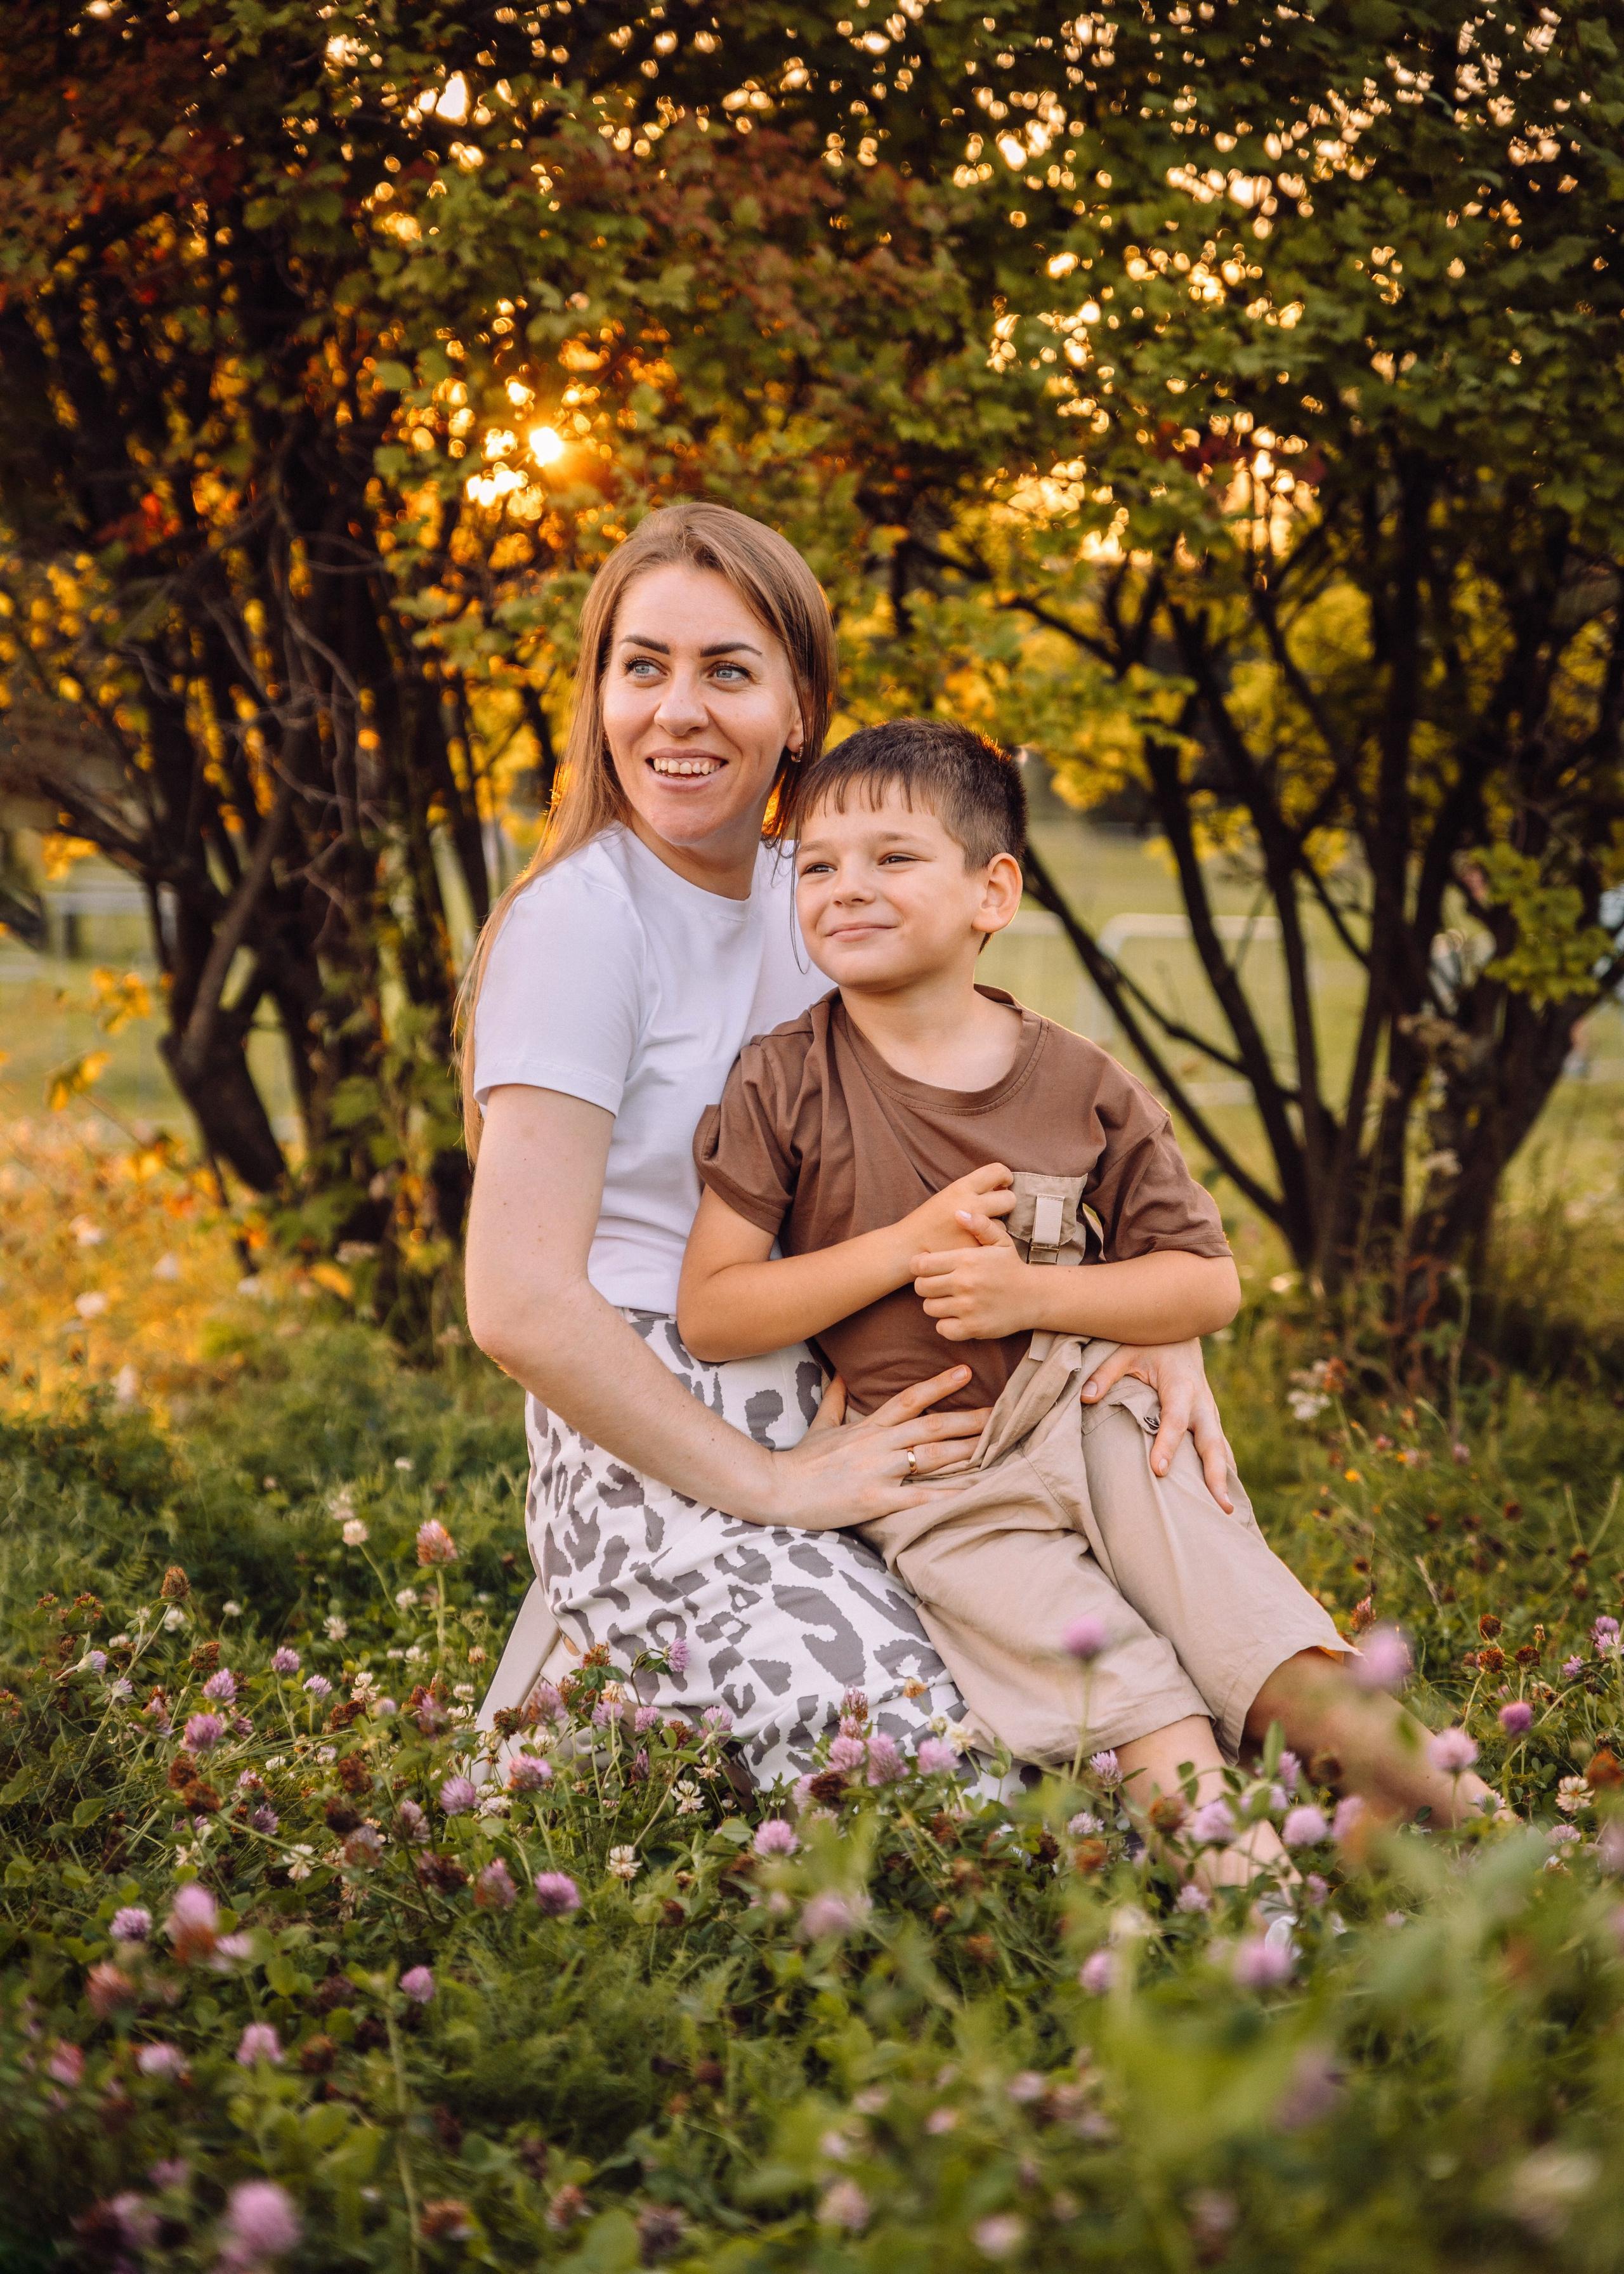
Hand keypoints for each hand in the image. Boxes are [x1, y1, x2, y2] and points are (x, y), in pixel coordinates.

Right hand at [766, 1366, 991, 1529]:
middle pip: (930, 1426)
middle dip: (967, 1419)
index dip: (938, 1385)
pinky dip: (942, 1496)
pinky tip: (967, 1494)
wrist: (777, 1488)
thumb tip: (840, 1371)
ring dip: (964, 1451)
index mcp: (868, 1427)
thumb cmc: (801, 1461)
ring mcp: (877, 1471)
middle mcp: (877, 1444)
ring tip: (994, 1445)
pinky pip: (914, 1497)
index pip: (909, 1399)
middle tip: (1000, 1412)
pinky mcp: (873, 1499)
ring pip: (929, 1456)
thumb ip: (834, 1398)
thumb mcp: (820, 1425)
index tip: (965, 1372)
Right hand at [896, 1163, 1014, 1267]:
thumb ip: (972, 1190)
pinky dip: (984, 1243)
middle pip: (1009, 1198)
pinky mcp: (976, 1248)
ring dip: (993, 1226)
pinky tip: (971, 1243)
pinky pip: (992, 1243)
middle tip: (995, 1208)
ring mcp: (975, 1228)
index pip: (998, 1171)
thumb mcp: (947, 1195)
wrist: (908, 1248)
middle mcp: (971, 1205)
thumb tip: (999, 1185)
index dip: (1005, 1177)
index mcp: (961, 1188)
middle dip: (1005, 1202)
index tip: (1002, 1184)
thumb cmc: (927, 1221)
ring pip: (1003, 1223)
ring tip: (975, 1230)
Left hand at [910, 1203, 1037, 1341]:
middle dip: (926, 1285)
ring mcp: (968, 1307)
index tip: (928, 1268)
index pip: (921, 1265)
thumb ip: (979, 1225)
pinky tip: (956, 1316)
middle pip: (921, 1287)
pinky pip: (942, 1328)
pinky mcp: (972, 1327)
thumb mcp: (1000, 1241)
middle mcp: (964, 1283)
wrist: (1035, 1296)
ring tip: (948, 1299)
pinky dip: (946, 1324)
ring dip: (936, 1304)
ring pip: (929, 1308)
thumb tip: (958, 1213)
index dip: (920, 1266)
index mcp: (966, 1260)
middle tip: (938, 1284)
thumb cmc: (1011, 1267)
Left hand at [1080, 1337, 1234, 1511]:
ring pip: (1220, 1448)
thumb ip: (1106, 1373)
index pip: (1175, 1420)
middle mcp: (1200, 1402)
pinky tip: (1226, 1494)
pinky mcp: (1210, 1418)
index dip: (1168, 1445)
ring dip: (1224, 1478)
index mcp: (1180, 1386)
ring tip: (1227, 1512)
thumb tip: (1085, 1397)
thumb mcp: (1125, 1349)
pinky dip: (1225, 1469)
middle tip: (1220, 1506)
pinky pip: (1220, 1446)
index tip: (1159, 1471)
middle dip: (1215, 1474)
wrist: (1182, 1327)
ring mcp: (1208, 1411)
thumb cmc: (1151, 1341)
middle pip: (1211, 1442)